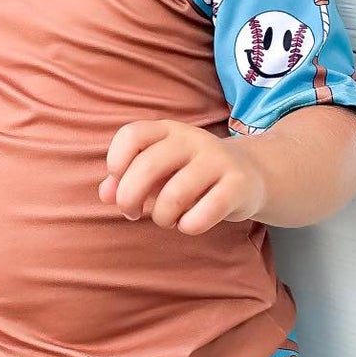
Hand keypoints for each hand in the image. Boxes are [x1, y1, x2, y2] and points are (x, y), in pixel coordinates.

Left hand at [99, 120, 265, 233]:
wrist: (250, 175)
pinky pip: (203, 214)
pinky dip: (189, 226)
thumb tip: (105, 194)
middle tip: (131, 213)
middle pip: (148, 166)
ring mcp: (217, 159)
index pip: (131, 134)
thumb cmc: (190, 175)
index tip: (119, 182)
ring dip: (162, 217)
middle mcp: (192, 138)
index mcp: (167, 130)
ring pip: (175, 195)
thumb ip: (126, 180)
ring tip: (166, 220)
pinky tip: (190, 223)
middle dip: (129, 198)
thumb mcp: (158, 172)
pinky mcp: (238, 185)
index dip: (116, 161)